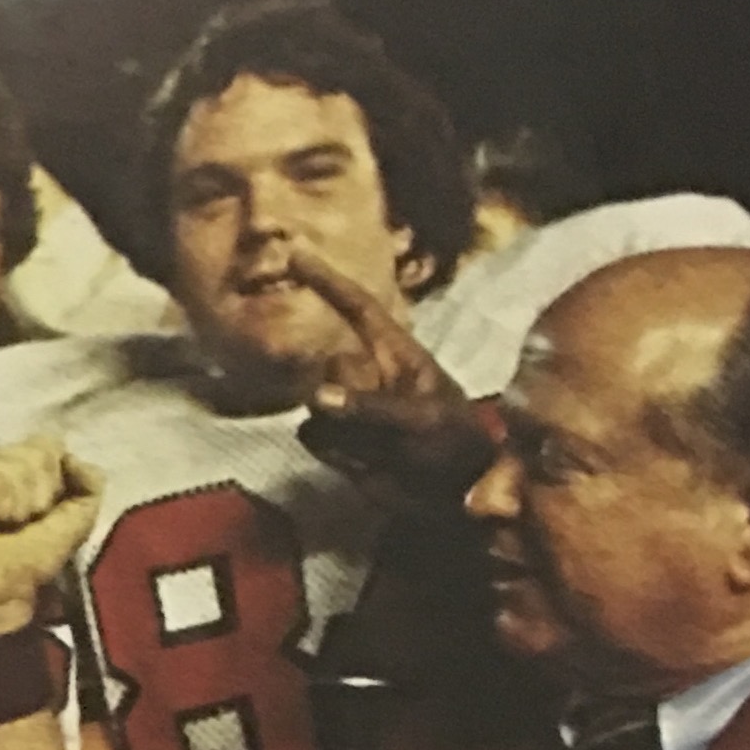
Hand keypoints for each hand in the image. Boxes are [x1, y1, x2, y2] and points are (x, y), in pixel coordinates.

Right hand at [0, 436, 103, 637]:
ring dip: (21, 506)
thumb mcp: (76, 522)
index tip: (42, 514)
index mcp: (19, 461)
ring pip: (17, 465)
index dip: (55, 481)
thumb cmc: (30, 559)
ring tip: (4, 526)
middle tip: (21, 524)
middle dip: (41, 496)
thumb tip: (74, 457)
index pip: (49, 445)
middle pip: (38, 453)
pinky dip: (0, 506)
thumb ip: (90, 486)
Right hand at [283, 246, 492, 495]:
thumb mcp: (420, 420)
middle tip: (383, 425)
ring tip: (381, 449)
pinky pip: (311, 436)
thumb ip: (369, 407)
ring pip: (315, 405)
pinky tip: (365, 463)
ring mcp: (350, 408)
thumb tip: (314, 397)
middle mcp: (368, 374)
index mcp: (395, 353)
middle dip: (345, 394)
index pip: (357, 306)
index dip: (328, 280)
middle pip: (328, 366)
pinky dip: (333, 452)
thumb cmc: (454, 443)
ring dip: (341, 429)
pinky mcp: (337, 441)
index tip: (295, 252)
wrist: (455, 497)